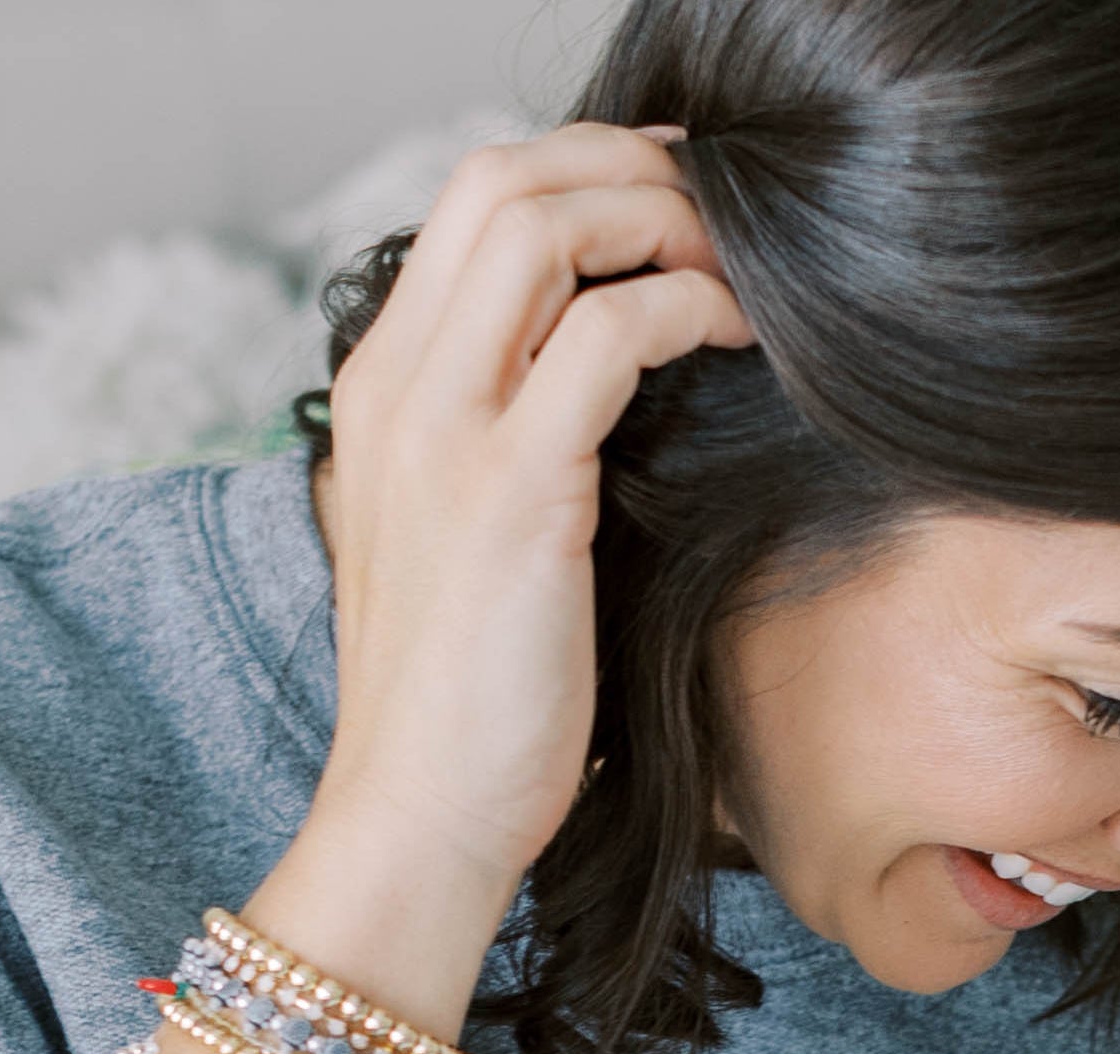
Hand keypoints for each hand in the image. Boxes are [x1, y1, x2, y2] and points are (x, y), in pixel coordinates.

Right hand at [268, 126, 755, 1031]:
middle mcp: (396, 384)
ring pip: (544, 226)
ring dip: (662, 222)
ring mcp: (443, 430)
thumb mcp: (467, 551)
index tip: (673, 203)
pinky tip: (739, 339)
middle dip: (628, 166)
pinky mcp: (511, 491)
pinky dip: (687, 310)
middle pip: (503, 178)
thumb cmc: (466, 710)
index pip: (469, 204)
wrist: (415, 820)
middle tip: (722, 207)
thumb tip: (606, 398)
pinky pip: (609, 337)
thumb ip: (507, 452)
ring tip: (741, 265)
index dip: (581, 173)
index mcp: (379, 390)